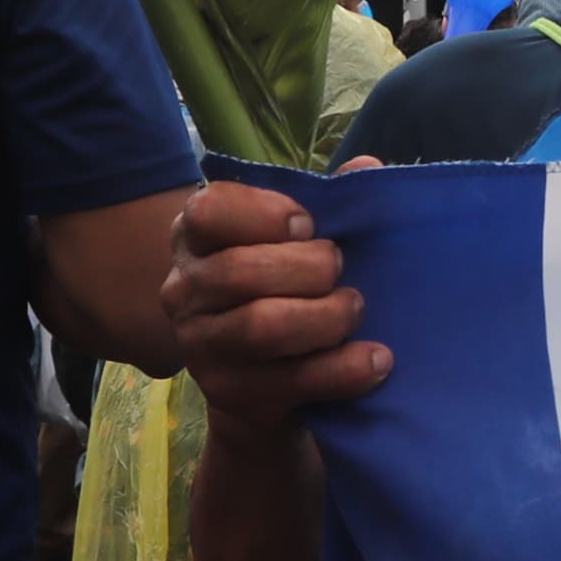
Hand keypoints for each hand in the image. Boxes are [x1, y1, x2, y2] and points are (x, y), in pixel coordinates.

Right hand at [162, 172, 388, 453]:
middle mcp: (184, 289)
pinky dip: (344, 369)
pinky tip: (376, 360)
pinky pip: (290, 380)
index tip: (308, 226)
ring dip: (325, 317)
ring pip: (262, 325)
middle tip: (341, 271)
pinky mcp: (229, 394)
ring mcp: (200, 346)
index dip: (265, 213)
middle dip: (308, 268)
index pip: (208, 210)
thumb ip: (330, 201)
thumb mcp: (301, 244)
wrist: (269, 392)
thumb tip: (367, 166)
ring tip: (355, 310)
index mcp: (194, 238)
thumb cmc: (287, 293)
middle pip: (240, 270)